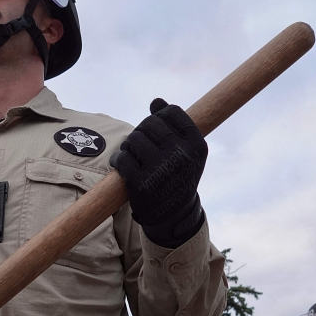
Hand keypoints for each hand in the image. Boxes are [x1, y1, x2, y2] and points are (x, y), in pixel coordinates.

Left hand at [112, 98, 206, 247]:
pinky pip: (122, 159)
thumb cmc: (178, 175)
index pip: (171, 112)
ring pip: (134, 139)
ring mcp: (162, 170)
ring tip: (131, 154)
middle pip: (150, 124)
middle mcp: (182, 155)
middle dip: (141, 131)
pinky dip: (118, 159)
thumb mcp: (185, 151)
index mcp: (196, 145)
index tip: (155, 130)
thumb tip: (155, 101)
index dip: (158, 116)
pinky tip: (121, 164)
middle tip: (139, 143)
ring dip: (128, 145)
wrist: (174, 215)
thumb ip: (172, 125)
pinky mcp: (142, 184)